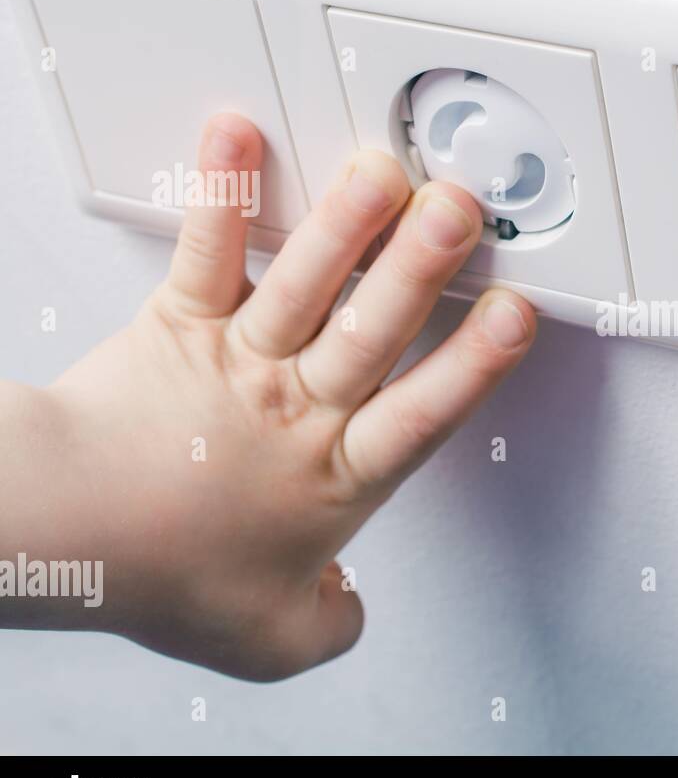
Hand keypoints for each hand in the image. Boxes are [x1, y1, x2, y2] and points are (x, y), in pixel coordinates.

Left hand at [1, 113, 535, 679]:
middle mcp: (299, 407)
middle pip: (374, 331)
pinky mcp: (181, 324)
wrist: (63, 535)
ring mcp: (241, 359)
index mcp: (336, 474)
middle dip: (422, 268)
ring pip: (307, 284)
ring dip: (347, 224)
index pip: (424, 413)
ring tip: (383, 171)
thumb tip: (348, 611)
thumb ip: (329, 627)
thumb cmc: (163, 573)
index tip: (515, 316)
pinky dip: (222, 193)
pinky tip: (239, 138)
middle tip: (460, 212)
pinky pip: (207, 253)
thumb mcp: (269, 640)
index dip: (474, 364)